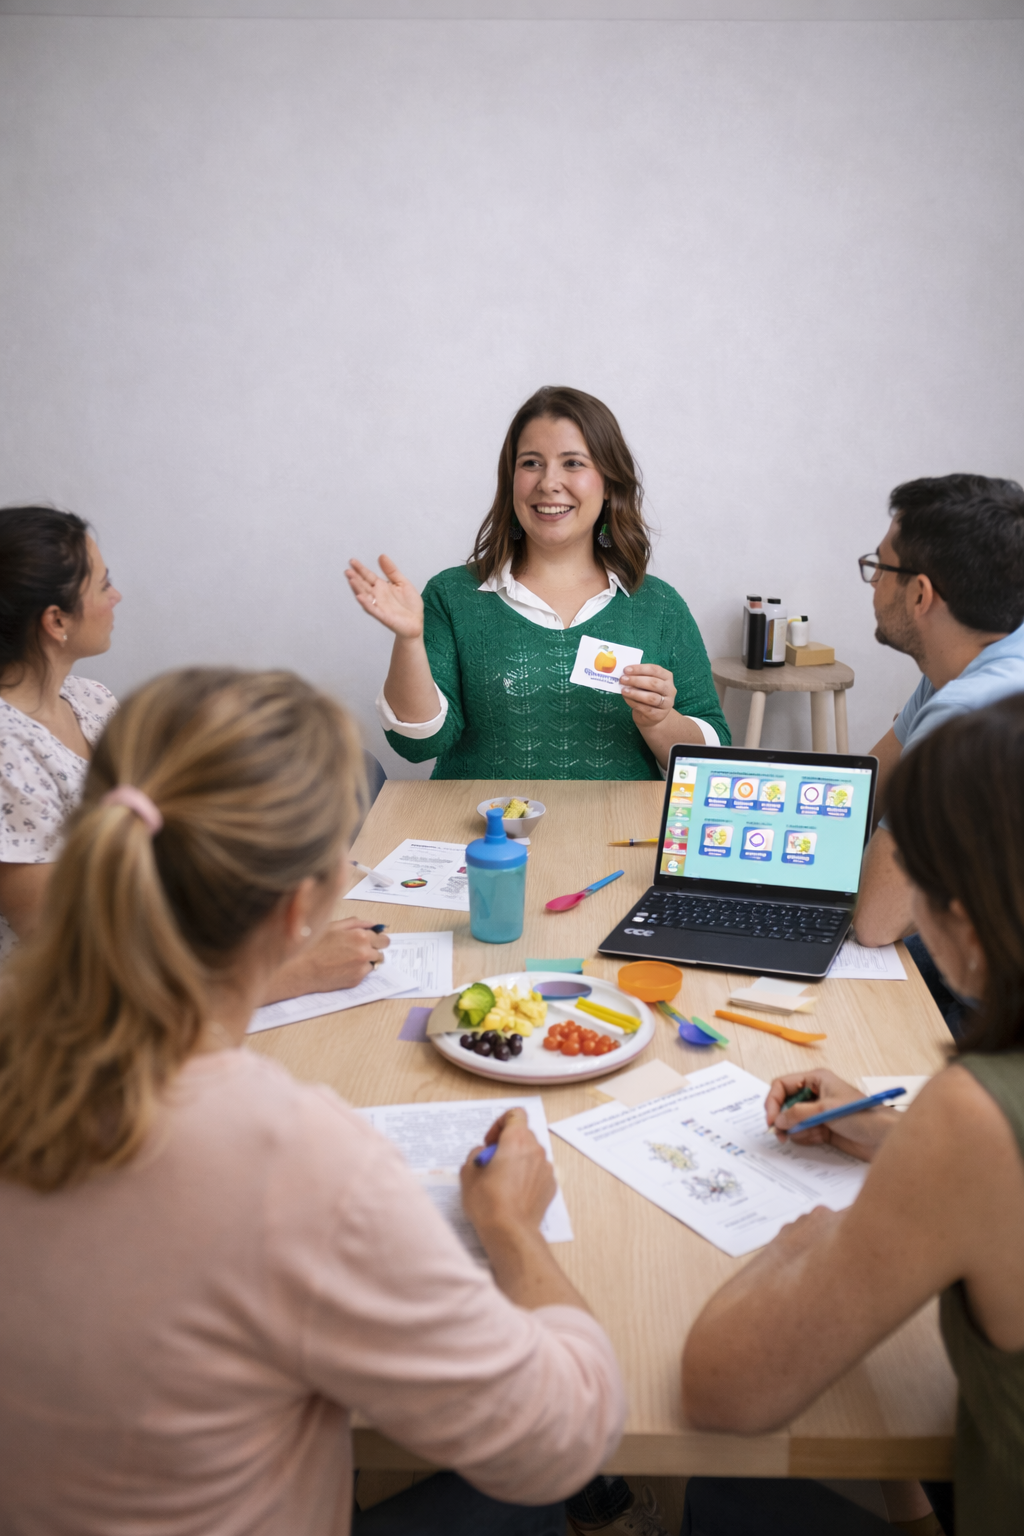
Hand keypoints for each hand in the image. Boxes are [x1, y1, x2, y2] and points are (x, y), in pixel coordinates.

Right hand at [302, 918, 388, 990]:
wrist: (300, 969)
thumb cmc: (313, 945)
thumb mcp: (333, 926)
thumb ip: (356, 923)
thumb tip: (373, 925)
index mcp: (360, 936)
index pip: (383, 938)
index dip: (378, 939)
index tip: (373, 940)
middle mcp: (364, 952)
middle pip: (381, 952)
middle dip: (373, 949)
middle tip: (358, 949)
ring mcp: (361, 968)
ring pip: (373, 964)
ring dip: (366, 961)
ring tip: (347, 959)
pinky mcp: (356, 981)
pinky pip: (364, 974)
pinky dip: (357, 970)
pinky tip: (342, 967)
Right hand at [345, 555, 424, 639]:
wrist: (416, 622)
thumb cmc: (410, 605)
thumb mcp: (403, 582)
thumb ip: (392, 571)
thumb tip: (382, 556)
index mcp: (382, 587)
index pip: (368, 576)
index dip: (361, 569)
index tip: (352, 561)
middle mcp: (378, 596)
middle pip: (364, 585)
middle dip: (355, 578)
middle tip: (348, 570)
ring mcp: (379, 605)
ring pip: (365, 596)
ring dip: (357, 588)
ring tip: (351, 580)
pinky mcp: (382, 615)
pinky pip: (372, 609)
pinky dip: (366, 603)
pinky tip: (360, 596)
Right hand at [460, 1108, 556, 1239]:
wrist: (510, 1232)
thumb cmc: (488, 1202)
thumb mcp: (468, 1174)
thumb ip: (475, 1155)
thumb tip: (484, 1154)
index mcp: (516, 1141)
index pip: (515, 1114)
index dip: (499, 1124)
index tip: (489, 1142)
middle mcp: (535, 1150)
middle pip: (523, 1135)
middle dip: (506, 1144)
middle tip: (491, 1163)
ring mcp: (546, 1169)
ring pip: (530, 1154)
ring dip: (517, 1160)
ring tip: (501, 1181)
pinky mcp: (551, 1186)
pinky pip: (537, 1172)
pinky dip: (527, 1176)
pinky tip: (514, 1194)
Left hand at [620, 663, 676, 726]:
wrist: (652, 715)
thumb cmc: (647, 693)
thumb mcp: (646, 683)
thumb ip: (638, 677)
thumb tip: (625, 674)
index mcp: (667, 677)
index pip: (655, 670)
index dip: (640, 669)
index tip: (626, 670)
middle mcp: (670, 689)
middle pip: (654, 683)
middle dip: (636, 680)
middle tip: (622, 679)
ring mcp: (666, 703)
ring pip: (651, 697)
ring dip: (635, 693)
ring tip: (623, 690)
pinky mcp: (659, 715)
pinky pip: (645, 708)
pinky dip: (634, 703)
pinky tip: (626, 698)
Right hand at [765, 1069, 899, 1161]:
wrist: (885, 1138)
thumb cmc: (863, 1116)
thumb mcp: (826, 1110)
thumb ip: (798, 1114)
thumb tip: (777, 1121)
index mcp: (816, 1079)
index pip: (782, 1085)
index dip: (773, 1101)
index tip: (770, 1120)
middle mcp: (815, 1094)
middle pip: (785, 1104)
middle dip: (782, 1119)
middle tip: (780, 1135)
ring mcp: (818, 1112)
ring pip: (792, 1121)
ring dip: (796, 1130)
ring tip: (810, 1135)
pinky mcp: (823, 1128)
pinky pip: (803, 1133)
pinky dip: (805, 1138)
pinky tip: (819, 1138)